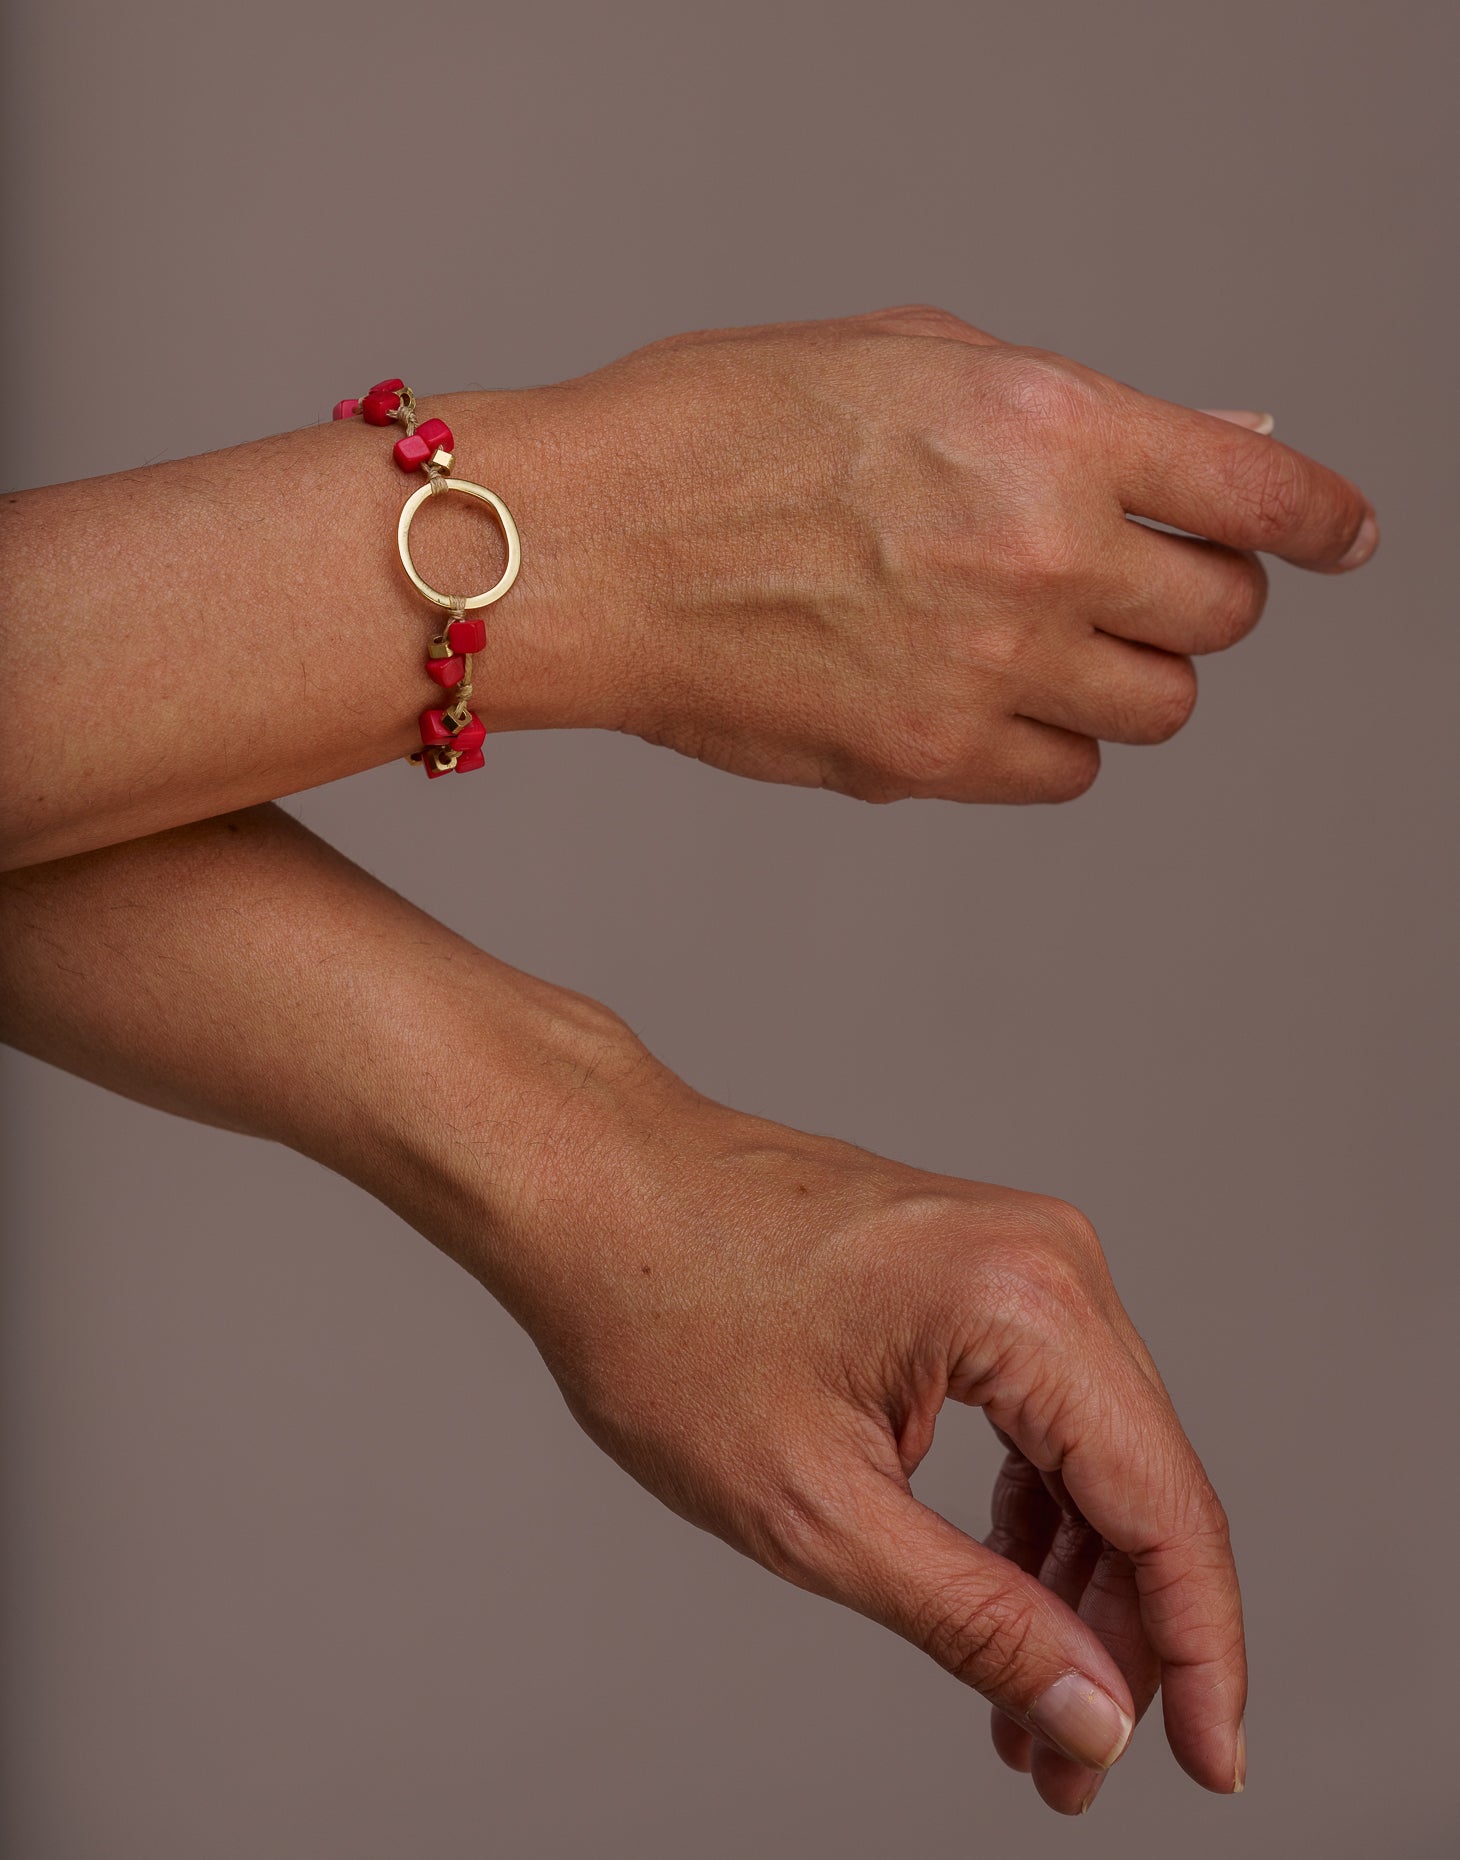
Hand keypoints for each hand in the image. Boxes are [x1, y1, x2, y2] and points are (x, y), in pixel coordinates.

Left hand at [477, 1060, 1245, 1815]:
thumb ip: (974, 1621)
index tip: (1210, 1771)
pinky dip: (1029, 1511)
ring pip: (1096, 1453)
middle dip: (1120, 1639)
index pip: (1167, 1508)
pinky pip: (1044, 1409)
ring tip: (1023, 1716)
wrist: (589, 1186)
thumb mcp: (815, 1508)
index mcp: (1026, 1306)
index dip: (1201, 1656)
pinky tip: (1000, 1599)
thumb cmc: (663, 1316)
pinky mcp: (976, 1268)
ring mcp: (1016, 1255)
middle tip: (1067, 1773)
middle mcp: (1049, 1262)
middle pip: (1142, 1483)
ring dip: (1072, 1586)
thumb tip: (1095, 1715)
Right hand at [482, 304, 1375, 802]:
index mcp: (1044, 425)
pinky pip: (1062, 776)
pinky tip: (972, 694)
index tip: (1339, 537)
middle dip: (1192, 597)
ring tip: (1033, 639)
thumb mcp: (913, 359)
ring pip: (1155, 713)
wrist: (583, 546)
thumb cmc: (714, 428)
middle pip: (1218, 619)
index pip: (1255, 490)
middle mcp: (1038, 552)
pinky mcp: (928, 763)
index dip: (1320, 519)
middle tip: (1130, 580)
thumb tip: (1215, 447)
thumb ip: (1074, 410)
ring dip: (1121, 678)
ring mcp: (987, 670)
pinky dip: (1045, 744)